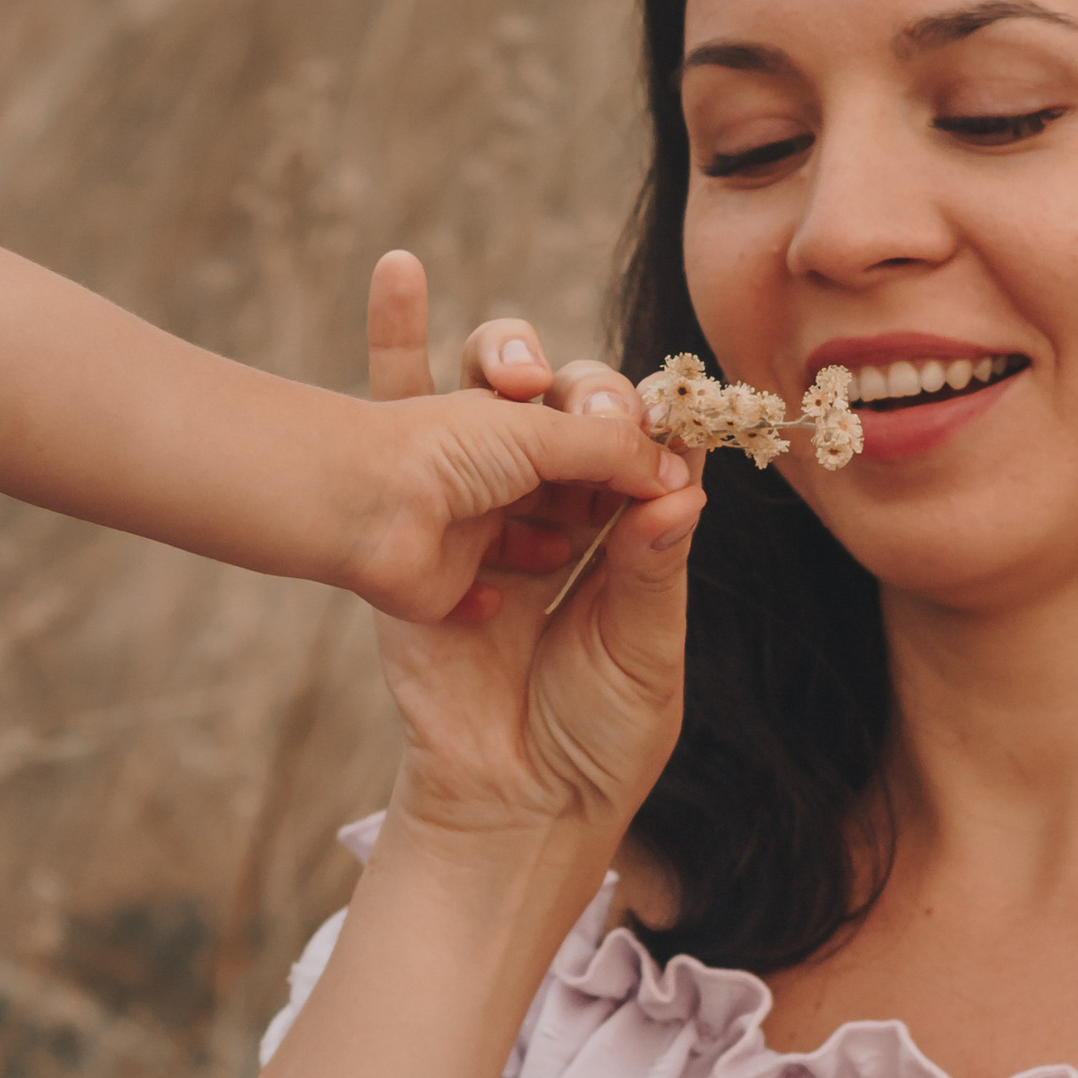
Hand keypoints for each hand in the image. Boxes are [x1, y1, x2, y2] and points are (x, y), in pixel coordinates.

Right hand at [363, 261, 699, 857]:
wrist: (509, 806)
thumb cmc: (597, 739)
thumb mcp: (646, 657)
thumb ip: (655, 573)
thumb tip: (678, 483)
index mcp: (627, 527)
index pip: (639, 438)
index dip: (647, 411)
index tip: (657, 406)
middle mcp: (558, 504)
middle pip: (568, 406)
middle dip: (579, 392)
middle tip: (584, 410)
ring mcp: (484, 505)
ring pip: (493, 400)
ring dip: (506, 362)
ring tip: (515, 368)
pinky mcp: (415, 519)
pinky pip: (403, 420)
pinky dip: (399, 341)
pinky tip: (400, 272)